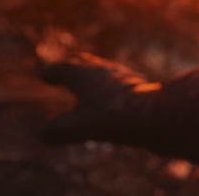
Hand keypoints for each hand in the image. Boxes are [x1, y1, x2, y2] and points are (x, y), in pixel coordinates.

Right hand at [40, 52, 160, 144]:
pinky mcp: (143, 91)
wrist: (154, 113)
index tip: (45, 74)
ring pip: (108, 74)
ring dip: (98, 78)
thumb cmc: (110, 116)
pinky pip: (124, 88)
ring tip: (95, 86)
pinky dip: (115, 92)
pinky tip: (119, 101)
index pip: (64, 68)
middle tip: (69, 67)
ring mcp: (126, 79)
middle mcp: (105, 71)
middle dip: (76, 66)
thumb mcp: (76, 127)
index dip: (53, 72)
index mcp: (84, 74)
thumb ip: (57, 130)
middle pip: (87, 64)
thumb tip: (44, 134)